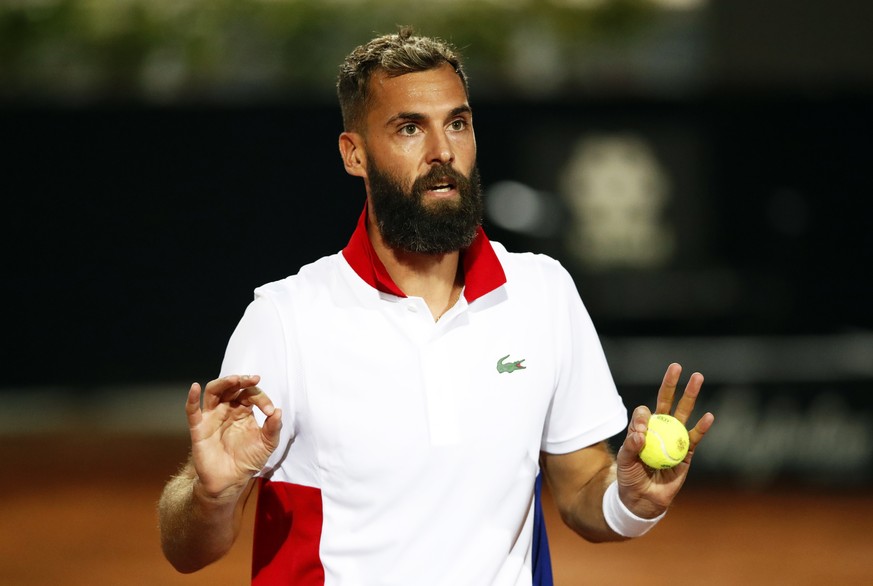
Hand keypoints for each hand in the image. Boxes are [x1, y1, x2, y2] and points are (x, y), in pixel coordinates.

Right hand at [185, 374, 281, 501]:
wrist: (230, 482)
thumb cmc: (248, 461)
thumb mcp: (267, 444)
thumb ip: (273, 428)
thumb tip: (278, 411)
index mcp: (243, 410)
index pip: (251, 395)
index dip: (261, 398)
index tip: (269, 411)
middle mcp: (227, 409)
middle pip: (232, 387)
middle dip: (242, 381)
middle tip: (253, 379)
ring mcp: (212, 417)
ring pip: (213, 392)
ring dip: (223, 383)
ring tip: (235, 379)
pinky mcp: (199, 428)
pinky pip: (192, 411)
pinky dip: (191, 398)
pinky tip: (194, 387)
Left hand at [615, 363, 714, 518]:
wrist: (642, 500)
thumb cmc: (629, 478)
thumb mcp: (625, 460)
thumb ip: (632, 444)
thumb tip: (641, 429)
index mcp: (643, 429)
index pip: (646, 412)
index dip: (644, 415)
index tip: (642, 428)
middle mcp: (660, 430)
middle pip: (667, 403)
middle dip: (673, 385)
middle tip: (678, 366)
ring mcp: (674, 440)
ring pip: (684, 415)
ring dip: (691, 397)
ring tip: (697, 377)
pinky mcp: (686, 455)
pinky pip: (694, 439)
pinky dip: (702, 428)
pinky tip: (708, 416)